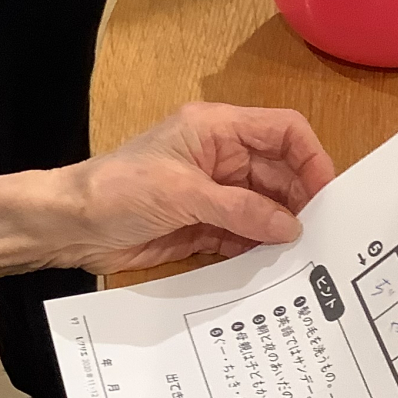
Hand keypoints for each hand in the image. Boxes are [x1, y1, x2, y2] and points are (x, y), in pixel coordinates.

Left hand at [47, 103, 337, 273]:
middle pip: (279, 174)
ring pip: (264, 208)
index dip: (310, 157)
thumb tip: (291, 227)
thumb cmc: (118, 190)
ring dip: (280, 230)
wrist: (70, 225)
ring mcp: (212, 194)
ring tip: (304, 256)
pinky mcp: (203, 226)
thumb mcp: (183, 194)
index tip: (327, 193)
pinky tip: (273, 267)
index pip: (282, 130)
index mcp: (217, 129)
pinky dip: (258, 249)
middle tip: (322, 236)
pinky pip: (243, 235)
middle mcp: (220, 158)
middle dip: (300, 202)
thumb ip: (241, 209)